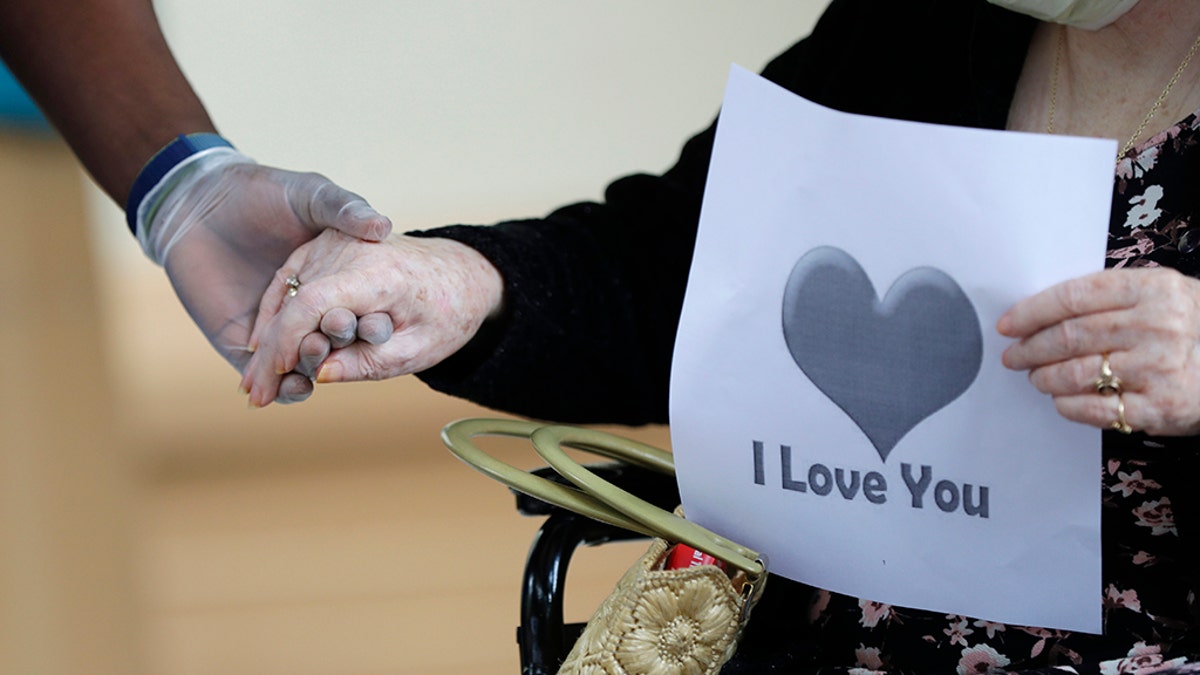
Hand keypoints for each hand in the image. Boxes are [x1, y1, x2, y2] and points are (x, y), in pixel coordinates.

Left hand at [149, 150, 392, 402]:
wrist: (200, 202)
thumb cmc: (259, 191)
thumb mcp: (311, 194)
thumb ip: (345, 209)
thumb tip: (383, 226)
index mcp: (330, 280)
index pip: (357, 313)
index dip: (371, 325)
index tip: (381, 330)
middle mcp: (306, 308)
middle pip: (331, 343)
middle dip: (339, 355)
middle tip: (342, 353)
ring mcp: (274, 327)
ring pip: (301, 366)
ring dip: (313, 376)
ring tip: (318, 375)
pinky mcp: (241, 341)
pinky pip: (267, 375)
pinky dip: (285, 389)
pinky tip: (296, 388)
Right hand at [240, 230, 504, 406]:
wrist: (459, 273)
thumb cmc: (446, 314)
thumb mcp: (419, 349)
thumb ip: (370, 363)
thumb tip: (318, 376)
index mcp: (379, 272)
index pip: (315, 302)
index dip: (289, 340)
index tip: (276, 375)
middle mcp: (351, 249)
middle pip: (294, 301)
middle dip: (270, 352)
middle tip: (256, 397)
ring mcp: (335, 242)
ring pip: (286, 294)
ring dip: (267, 338)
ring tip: (255, 385)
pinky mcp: (325, 243)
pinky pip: (290, 279)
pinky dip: (274, 312)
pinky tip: (260, 348)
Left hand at [997, 267, 1199, 435]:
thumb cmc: (1191, 326)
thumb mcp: (1161, 295)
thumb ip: (1111, 297)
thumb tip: (1042, 311)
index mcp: (1151, 289)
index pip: (1073, 297)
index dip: (1031, 312)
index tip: (1008, 325)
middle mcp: (1155, 326)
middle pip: (1069, 336)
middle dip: (1030, 349)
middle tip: (1013, 356)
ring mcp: (1159, 367)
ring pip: (1076, 373)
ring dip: (1045, 378)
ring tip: (1036, 378)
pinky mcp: (1162, 407)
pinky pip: (1097, 409)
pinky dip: (1069, 405)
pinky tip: (1061, 401)